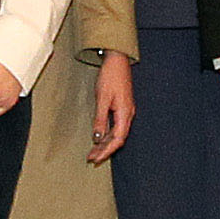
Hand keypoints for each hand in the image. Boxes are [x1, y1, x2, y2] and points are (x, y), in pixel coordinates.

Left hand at [89, 50, 135, 164]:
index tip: (95, 158)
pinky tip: (99, 137)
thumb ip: (100, 119)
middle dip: (105, 150)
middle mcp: (128, 114)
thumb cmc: (110, 76)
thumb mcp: (102, 98)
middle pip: (117, 139)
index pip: (117, 139)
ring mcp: (126, 111)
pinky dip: (107, 133)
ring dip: (105, 143)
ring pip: (116, 133)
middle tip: (92, 159)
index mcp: (125, 113)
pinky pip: (115, 126)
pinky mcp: (122, 107)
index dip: (106, 150)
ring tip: (93, 151)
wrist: (117, 59)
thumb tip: (97, 137)